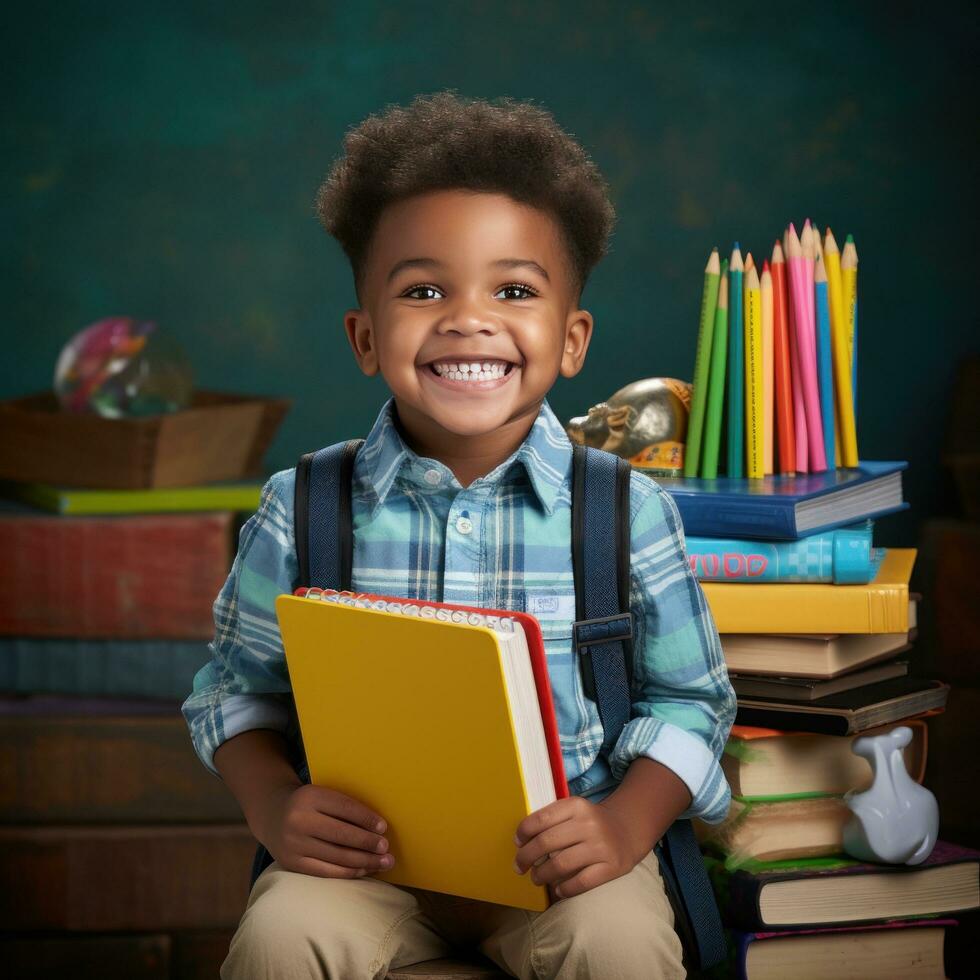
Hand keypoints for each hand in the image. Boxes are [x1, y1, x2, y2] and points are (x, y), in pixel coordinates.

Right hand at [255, 782, 395, 878]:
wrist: (272, 814)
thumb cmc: (309, 804)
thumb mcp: (322, 795)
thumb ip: (344, 807)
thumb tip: (378, 827)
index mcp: (310, 796)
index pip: (345, 808)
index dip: (367, 819)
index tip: (384, 828)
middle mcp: (299, 820)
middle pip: (342, 835)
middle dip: (368, 843)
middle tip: (386, 848)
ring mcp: (294, 844)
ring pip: (336, 856)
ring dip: (364, 861)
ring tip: (384, 862)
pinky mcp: (292, 864)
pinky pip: (326, 871)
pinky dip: (348, 872)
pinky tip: (364, 870)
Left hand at [513, 795, 645, 899]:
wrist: (629, 829)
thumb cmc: (592, 822)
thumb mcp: (575, 811)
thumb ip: (553, 820)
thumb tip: (522, 841)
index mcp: (576, 806)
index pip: (541, 818)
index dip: (524, 832)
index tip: (517, 843)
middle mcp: (589, 824)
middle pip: (546, 842)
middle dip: (526, 857)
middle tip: (519, 866)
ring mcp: (601, 846)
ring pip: (560, 864)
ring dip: (541, 875)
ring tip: (536, 878)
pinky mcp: (612, 867)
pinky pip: (581, 882)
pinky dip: (564, 888)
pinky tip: (558, 889)